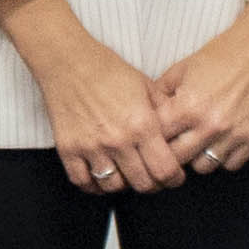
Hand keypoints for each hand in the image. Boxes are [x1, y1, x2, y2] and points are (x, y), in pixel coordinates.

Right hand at [0, 0, 183, 193]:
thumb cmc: (107, 70)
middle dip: (152, 184)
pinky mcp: (68, 149)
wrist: (68, 61)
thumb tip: (180, 135)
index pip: (165, 169)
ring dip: (124, 184)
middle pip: (142, 184)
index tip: (173, 176)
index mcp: (142, 124)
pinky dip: (93, 185)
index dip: (174, 178)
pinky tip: (100, 176)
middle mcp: (118, 140)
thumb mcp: (147, 87)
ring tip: (127, 174)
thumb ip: (165, 113)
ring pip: (113, 186)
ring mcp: (91, 147)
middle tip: (152, 177)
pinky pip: (82, 181)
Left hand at [152, 3, 248, 181]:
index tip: (150, 138)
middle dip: (168, 154)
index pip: (157, 139)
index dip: (150, 139)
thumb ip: (158, 95)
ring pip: (203, 167)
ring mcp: (234, 134)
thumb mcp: (179, 70)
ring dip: (196, 158)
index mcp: (188, 106)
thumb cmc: (219, 56)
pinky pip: (230, 165)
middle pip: (177, 160)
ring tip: (195, 142)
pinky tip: (217, 142)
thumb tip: (143, 115)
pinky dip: (222, 157)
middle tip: (169, 146)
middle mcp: (210, 124)